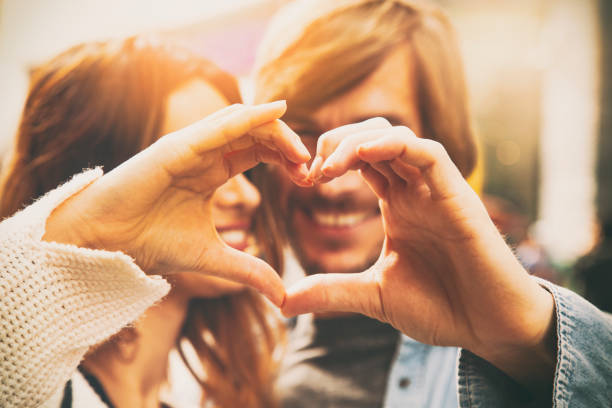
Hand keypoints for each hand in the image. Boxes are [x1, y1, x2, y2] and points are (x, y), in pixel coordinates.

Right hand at [44, 101, 310, 305]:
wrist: (105, 244)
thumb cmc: (149, 244)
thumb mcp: (212, 257)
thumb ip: (249, 269)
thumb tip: (284, 295)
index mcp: (212, 172)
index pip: (258, 152)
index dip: (286, 159)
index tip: (308, 179)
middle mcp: (203, 154)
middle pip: (256, 134)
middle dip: (287, 144)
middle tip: (310, 166)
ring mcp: (190, 147)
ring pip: (241, 123)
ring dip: (276, 131)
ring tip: (301, 151)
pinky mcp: (176, 147)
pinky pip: (219, 126)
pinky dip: (249, 118)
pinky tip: (276, 113)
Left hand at [283, 118, 554, 387]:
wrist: (490, 327)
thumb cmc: (441, 307)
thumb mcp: (373, 296)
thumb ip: (331, 291)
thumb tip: (282, 301)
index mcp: (397, 203)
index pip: (360, 158)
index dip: (328, 159)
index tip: (303, 180)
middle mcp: (415, 189)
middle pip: (373, 138)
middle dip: (336, 143)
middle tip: (311, 171)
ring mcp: (437, 189)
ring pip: (397, 137)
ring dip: (357, 142)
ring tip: (329, 167)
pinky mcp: (458, 196)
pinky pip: (429, 154)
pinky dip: (396, 146)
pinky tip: (364, 154)